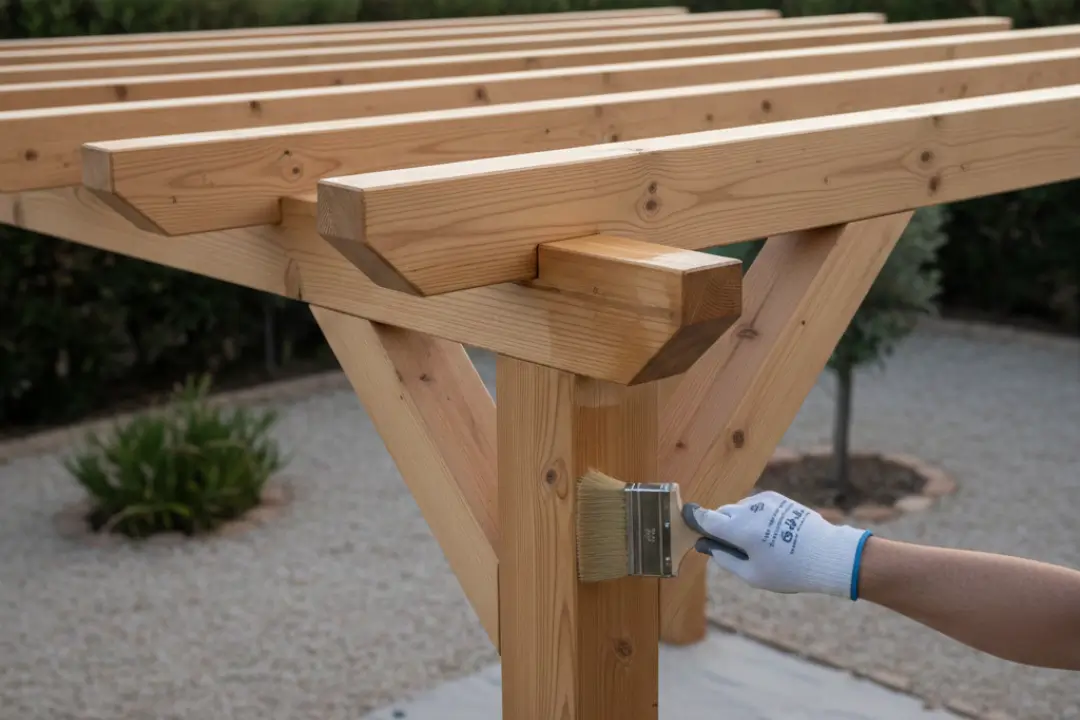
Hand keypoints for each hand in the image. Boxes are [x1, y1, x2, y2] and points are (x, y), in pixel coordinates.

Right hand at [689, 490, 872, 599]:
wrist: (827, 554)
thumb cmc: (789, 570)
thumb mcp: (753, 575)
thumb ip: (725, 559)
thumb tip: (708, 547)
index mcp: (738, 529)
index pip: (705, 518)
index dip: (694, 518)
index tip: (687, 518)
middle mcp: (748, 510)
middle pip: (721, 513)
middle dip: (720, 526)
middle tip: (731, 546)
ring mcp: (764, 501)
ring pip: (739, 509)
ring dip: (739, 521)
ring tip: (757, 543)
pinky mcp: (778, 499)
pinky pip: (756, 505)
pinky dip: (755, 516)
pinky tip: (770, 534)